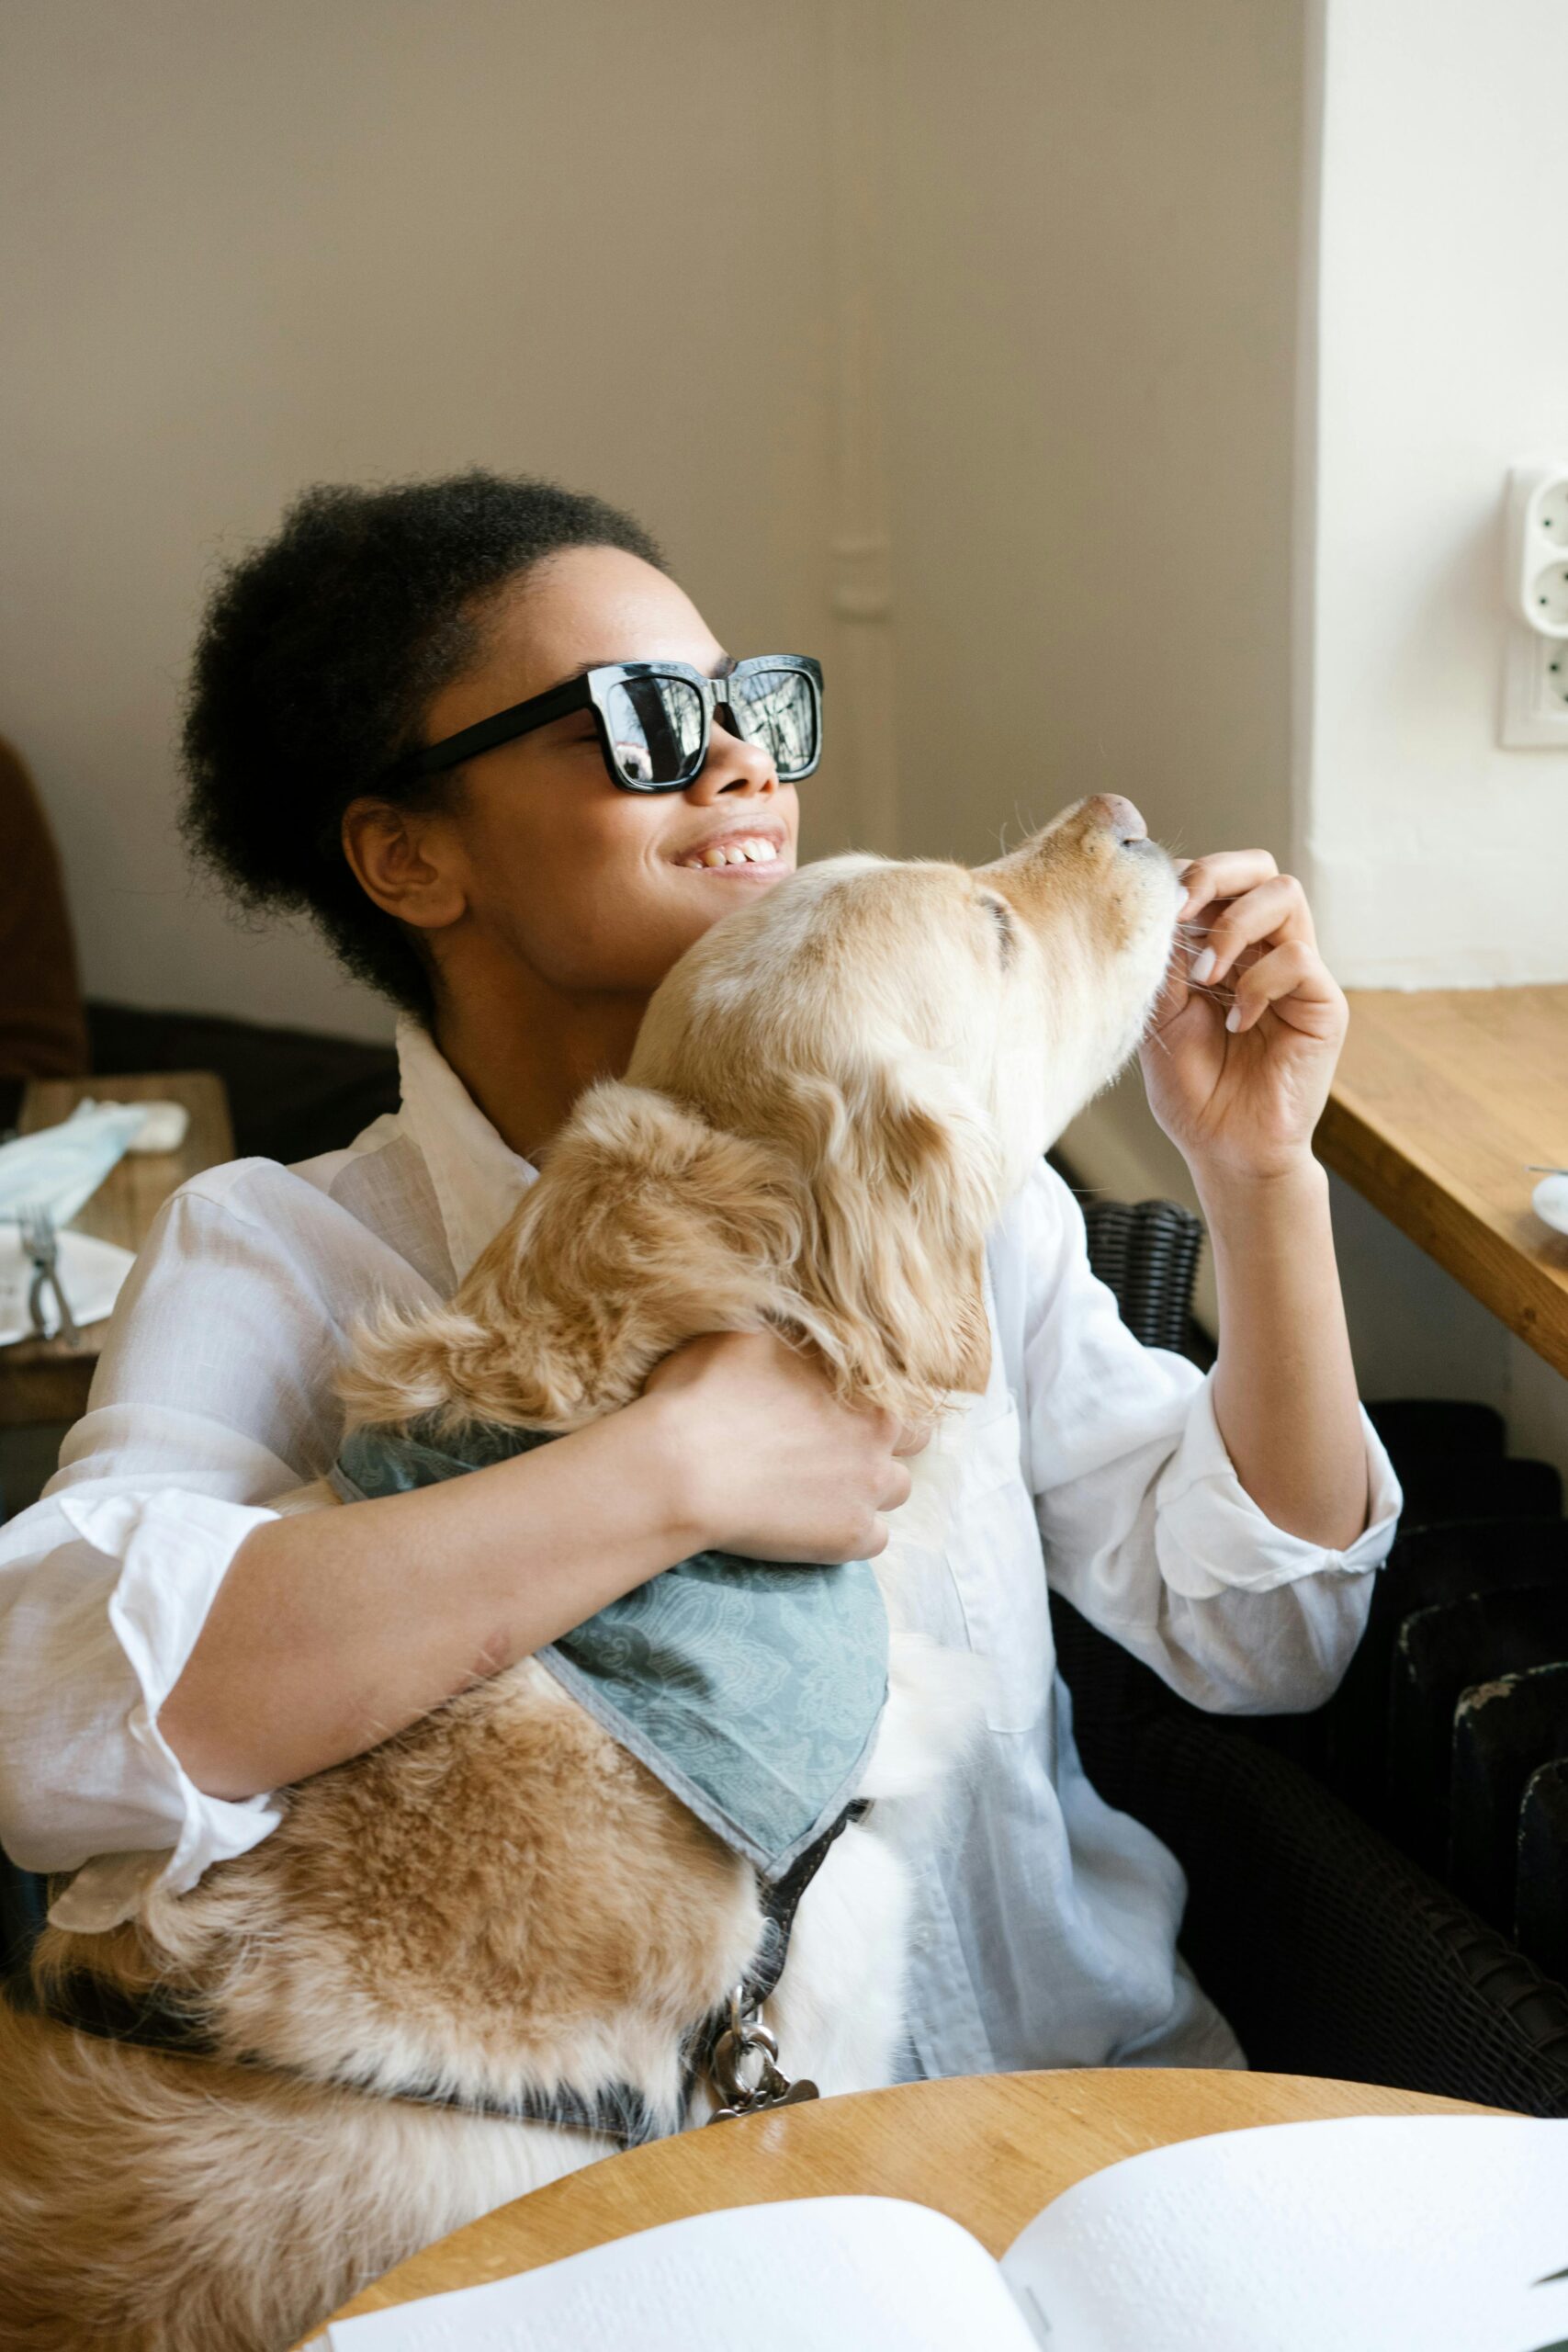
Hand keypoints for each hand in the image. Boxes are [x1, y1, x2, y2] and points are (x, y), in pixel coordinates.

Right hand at [641, 1329, 925, 1562]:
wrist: (683, 1470)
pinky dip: (852, 1533)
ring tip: (825, 1489)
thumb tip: (797, 1330)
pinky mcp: (852, 1535)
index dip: (871, 1397)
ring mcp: (869, 1485)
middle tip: (843, 1447)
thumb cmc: (702, 1396)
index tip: (842, 1407)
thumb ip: (788, 1336)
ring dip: (871, 1487)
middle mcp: (877, 1429)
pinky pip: (876, 1539)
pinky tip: (816, 1525)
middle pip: (915, 1436)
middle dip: (886, 1440)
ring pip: (899, 1488)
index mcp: (856, 1377)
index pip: (896, 1384)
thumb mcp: (744, 1337)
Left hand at [1139, 850, 1347, 1186]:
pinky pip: (1299, 957)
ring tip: (1205, 978)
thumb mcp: (1161, 1016)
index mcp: (1223, 947)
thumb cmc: (1192, 1089)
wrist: (1225, 1150)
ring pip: (1284, 895)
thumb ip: (1165, 961)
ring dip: (1234, 926)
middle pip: (1260, 868)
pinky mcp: (1323, 1003)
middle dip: (1216, 873)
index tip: (1150, 911)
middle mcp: (1264, 950)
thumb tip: (1161, 903)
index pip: (1216, 879)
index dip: (1184, 879)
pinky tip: (1238, 1023)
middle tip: (1181, 909)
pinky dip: (1259, 982)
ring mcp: (1296, 973)